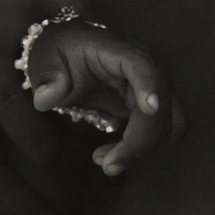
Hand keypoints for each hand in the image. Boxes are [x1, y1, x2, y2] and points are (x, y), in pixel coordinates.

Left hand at [27, 21, 187, 175]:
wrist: (71, 53)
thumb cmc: (60, 53)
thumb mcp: (45, 60)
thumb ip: (46, 79)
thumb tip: (46, 97)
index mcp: (118, 50)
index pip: (141, 64)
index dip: (149, 85)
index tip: (150, 108)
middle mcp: (147, 66)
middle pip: (161, 106)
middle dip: (139, 140)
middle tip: (107, 165)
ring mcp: (157, 86)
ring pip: (169, 125)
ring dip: (143, 149)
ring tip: (106, 163)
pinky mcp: (156, 106)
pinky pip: (162, 133)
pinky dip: (143, 149)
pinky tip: (112, 155)